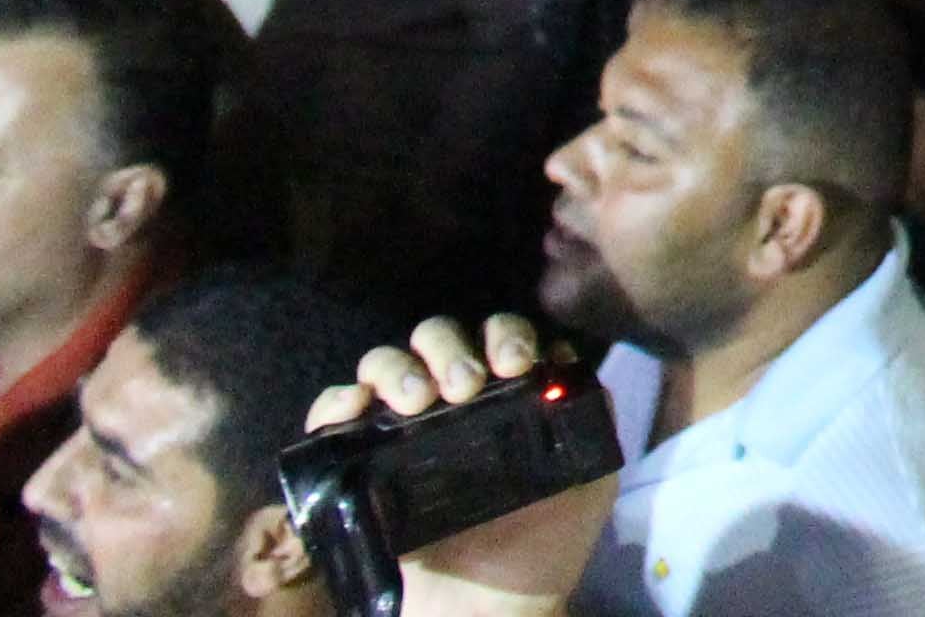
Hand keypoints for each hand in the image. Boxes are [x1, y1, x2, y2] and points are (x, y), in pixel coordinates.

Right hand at [300, 317, 611, 606]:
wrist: (489, 613)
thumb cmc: (541, 549)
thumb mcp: (589, 482)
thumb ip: (593, 422)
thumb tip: (574, 365)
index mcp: (503, 399)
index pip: (498, 338)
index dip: (506, 336)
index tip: (515, 365)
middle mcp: (450, 404)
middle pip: (438, 339)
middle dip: (450, 348)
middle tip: (464, 387)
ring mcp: (401, 433)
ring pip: (385, 364)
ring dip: (396, 367)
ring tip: (414, 402)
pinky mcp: (358, 465)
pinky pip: (331, 413)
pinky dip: (335, 400)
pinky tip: (355, 408)